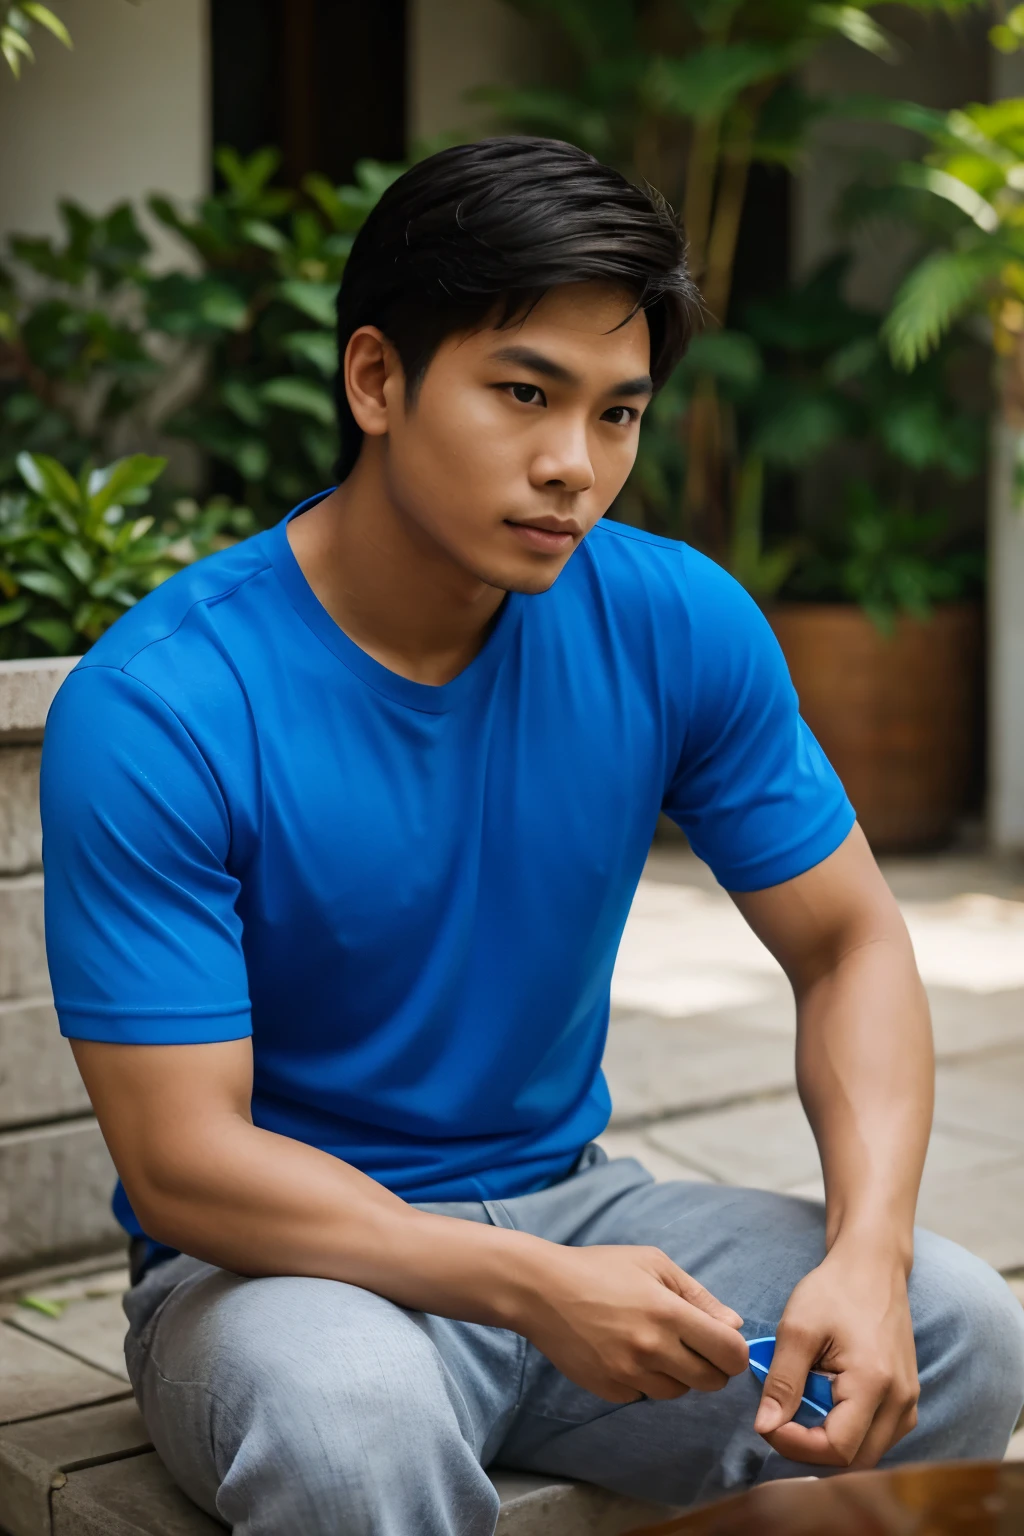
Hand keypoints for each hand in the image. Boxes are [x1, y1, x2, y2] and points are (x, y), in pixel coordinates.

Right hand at [516, 1243, 748, 1402]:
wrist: (542, 1290)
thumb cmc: (600, 1268)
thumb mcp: (653, 1263)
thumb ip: (698, 1296)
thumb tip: (734, 1326)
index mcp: (668, 1313)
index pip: (730, 1353)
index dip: (735, 1351)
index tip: (725, 1342)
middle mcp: (651, 1349)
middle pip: (710, 1381)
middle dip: (712, 1366)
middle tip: (695, 1346)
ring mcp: (628, 1374)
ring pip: (678, 1392)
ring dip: (677, 1374)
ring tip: (655, 1344)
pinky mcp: (609, 1389)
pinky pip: (644, 1396)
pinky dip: (644, 1381)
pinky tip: (627, 1353)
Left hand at [754, 1236, 918, 1466]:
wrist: (873, 1266)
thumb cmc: (834, 1290)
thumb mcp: (797, 1328)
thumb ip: (782, 1381)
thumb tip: (765, 1427)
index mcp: (875, 1383)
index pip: (836, 1448)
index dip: (796, 1446)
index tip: (767, 1424)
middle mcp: (901, 1401)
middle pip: (854, 1461)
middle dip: (811, 1450)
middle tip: (780, 1420)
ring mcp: (908, 1402)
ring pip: (867, 1454)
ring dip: (829, 1443)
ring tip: (801, 1408)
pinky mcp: (906, 1399)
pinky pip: (877, 1437)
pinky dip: (847, 1432)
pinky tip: (824, 1404)